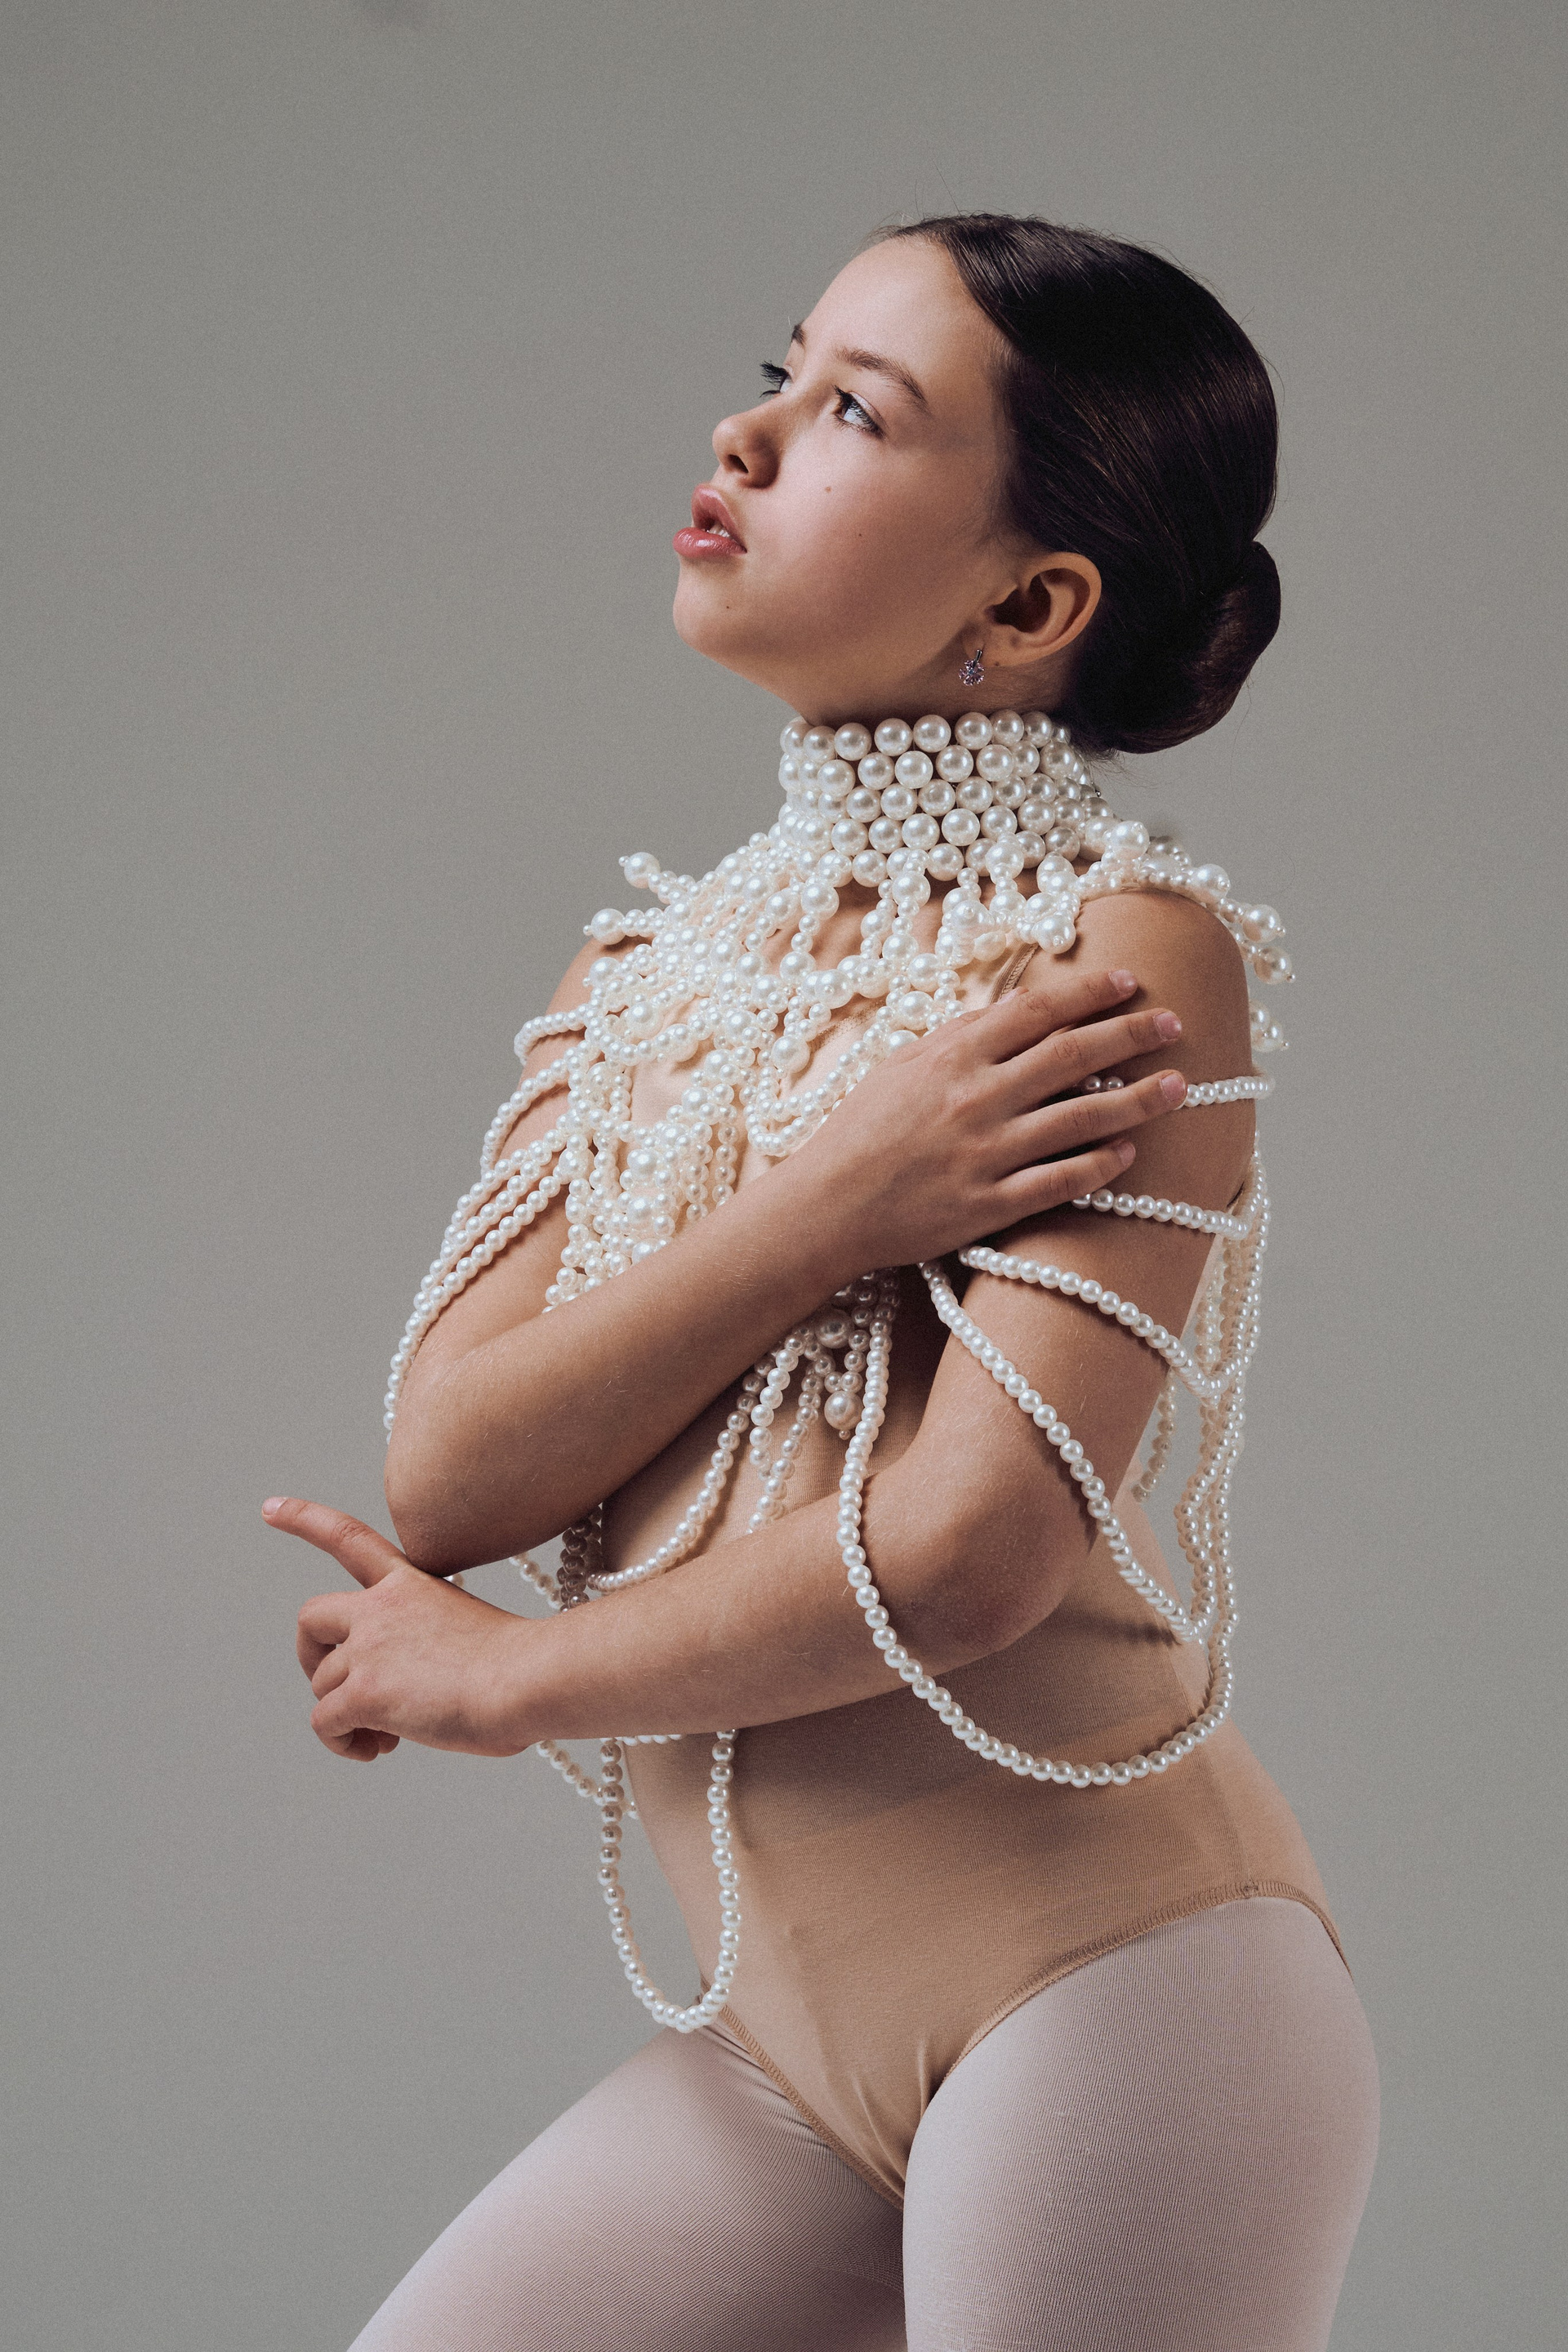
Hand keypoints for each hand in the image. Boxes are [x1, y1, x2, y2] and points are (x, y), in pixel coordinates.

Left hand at [269, 1497, 535, 1760]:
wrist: (530, 1678)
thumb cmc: (522, 1665)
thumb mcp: (470, 1632)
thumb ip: (430, 1649)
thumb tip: (415, 1700)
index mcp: (410, 1583)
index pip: (347, 1537)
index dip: (304, 1520)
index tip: (269, 1506)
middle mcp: (380, 1607)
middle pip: (309, 1619)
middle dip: (310, 1655)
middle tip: (337, 1687)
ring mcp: (368, 1648)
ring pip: (324, 1687)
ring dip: (347, 1715)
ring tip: (387, 1735)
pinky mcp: (364, 1691)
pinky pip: (325, 1724)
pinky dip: (342, 1743)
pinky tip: (376, 1748)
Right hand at [785, 966, 1186, 1272]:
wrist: (824, 1206)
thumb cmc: (859, 1133)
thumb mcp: (902, 1066)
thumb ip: (961, 1037)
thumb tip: (1018, 1011)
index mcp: (953, 1055)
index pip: (1037, 1009)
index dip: (1090, 992)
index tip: (1129, 982)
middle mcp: (975, 1098)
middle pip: (1072, 1054)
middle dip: (1132, 1035)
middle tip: (1175, 1023)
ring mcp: (985, 1153)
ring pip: (1080, 1117)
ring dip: (1136, 1099)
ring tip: (1178, 1087)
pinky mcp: (989, 1205)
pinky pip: (1059, 1182)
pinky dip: (1099, 1166)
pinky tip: (1129, 1155)